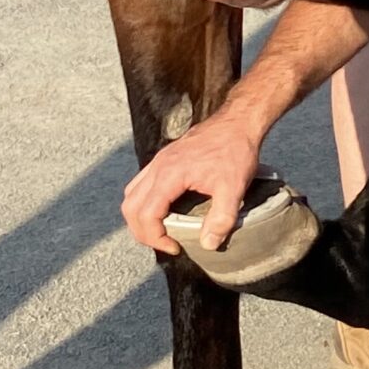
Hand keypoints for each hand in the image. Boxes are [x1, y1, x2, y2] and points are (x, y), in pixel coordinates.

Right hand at [121, 110, 264, 256]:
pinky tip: (164, 210)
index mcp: (170, 174)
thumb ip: (221, 218)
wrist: (238, 122)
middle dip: (143, 232)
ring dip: (139, 217)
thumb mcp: (234, 187)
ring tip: (161, 231)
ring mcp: (159, 161)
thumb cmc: (235, 150)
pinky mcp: (164, 159)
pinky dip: (144, 202)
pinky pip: (140, 184)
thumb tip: (208, 244)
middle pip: (130, 207)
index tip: (175, 247)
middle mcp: (158, 166)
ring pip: (131, 194)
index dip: (155, 237)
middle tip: (164, 243)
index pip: (146, 214)